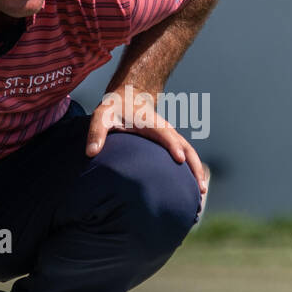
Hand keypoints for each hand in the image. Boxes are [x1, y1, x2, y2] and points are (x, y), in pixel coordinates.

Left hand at [86, 88, 209, 211]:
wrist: (129, 96)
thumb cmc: (114, 108)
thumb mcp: (102, 115)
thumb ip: (96, 132)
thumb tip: (90, 153)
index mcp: (151, 123)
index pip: (165, 135)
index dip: (173, 146)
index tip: (180, 160)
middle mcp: (165, 130)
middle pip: (186, 148)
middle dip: (195, 167)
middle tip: (200, 189)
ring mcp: (170, 137)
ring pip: (190, 154)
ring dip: (198, 172)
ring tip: (201, 195)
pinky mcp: (170, 143)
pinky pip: (186, 156)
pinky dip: (192, 170)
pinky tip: (193, 189)